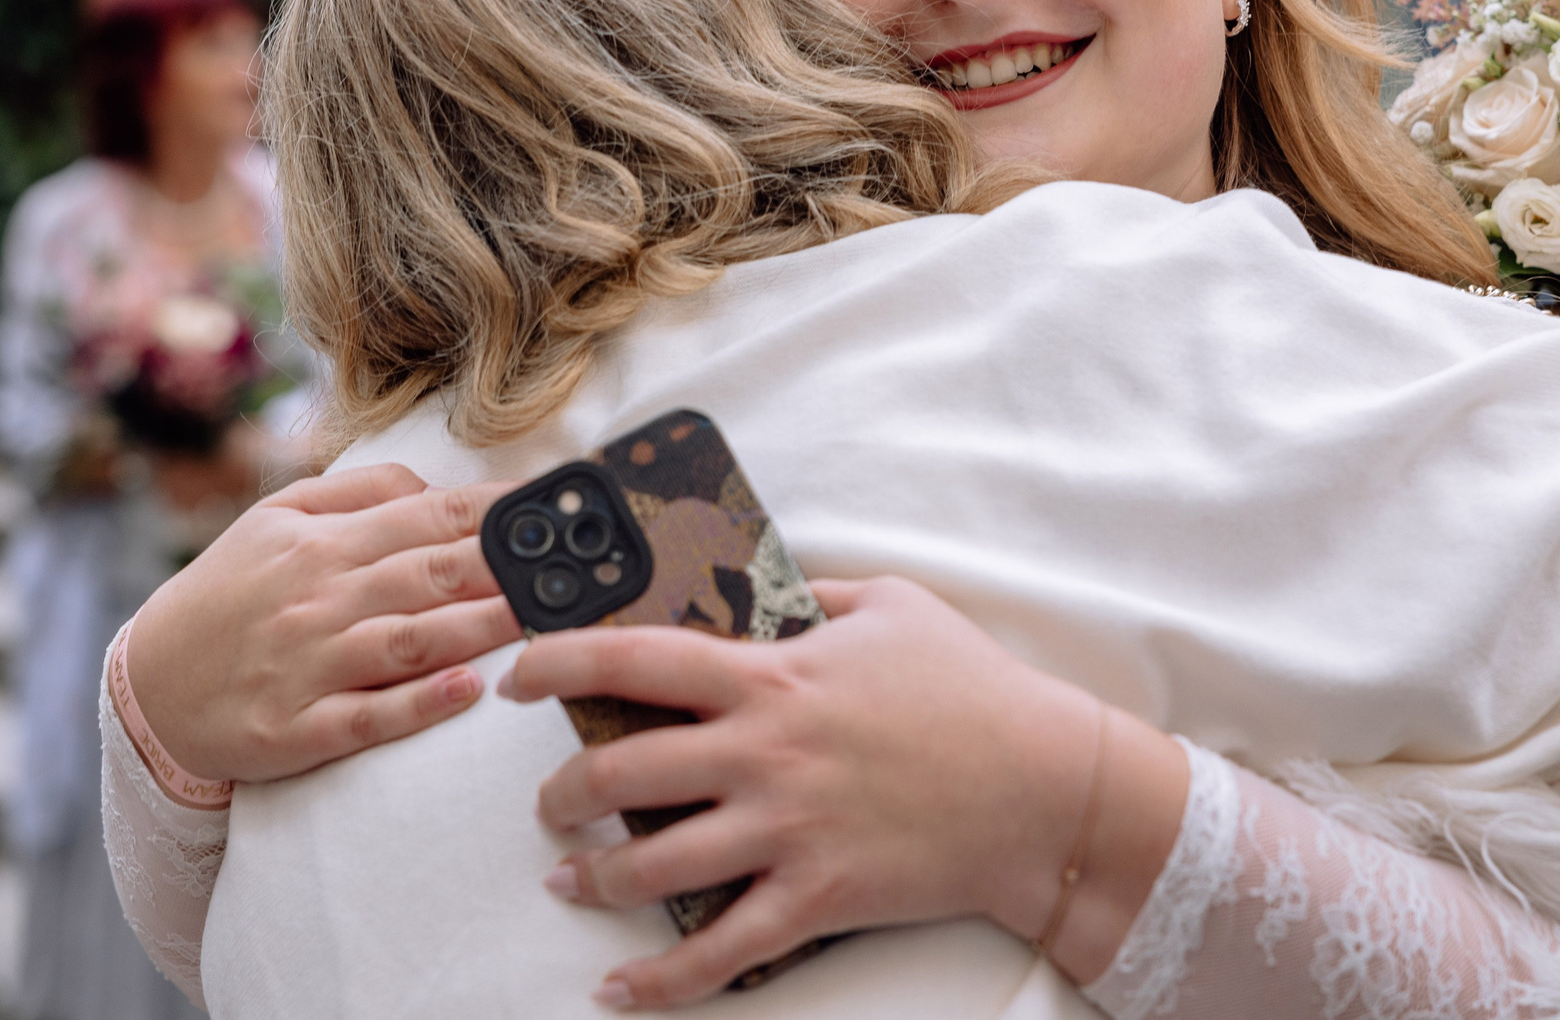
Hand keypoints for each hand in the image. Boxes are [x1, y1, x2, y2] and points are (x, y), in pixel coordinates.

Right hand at [127, 464, 524, 783]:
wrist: (147, 686)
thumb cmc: (229, 594)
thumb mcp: (275, 520)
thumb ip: (358, 494)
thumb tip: (435, 487)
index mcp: (320, 543)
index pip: (427, 516)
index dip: (496, 510)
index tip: (554, 506)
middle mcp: (318, 599)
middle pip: (429, 575)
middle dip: (505, 566)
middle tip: (571, 564)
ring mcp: (308, 668)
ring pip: (410, 642)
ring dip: (480, 628)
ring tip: (542, 618)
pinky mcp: (296, 731)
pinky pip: (368, 717)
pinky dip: (419, 705)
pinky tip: (469, 691)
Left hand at [506, 577, 1188, 1008]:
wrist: (1044, 787)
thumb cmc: (970, 689)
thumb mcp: (891, 604)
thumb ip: (812, 592)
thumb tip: (758, 581)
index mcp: (774, 674)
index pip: (635, 657)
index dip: (557, 661)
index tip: (516, 674)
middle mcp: (764, 753)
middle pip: (621, 772)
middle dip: (562, 792)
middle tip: (551, 801)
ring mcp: (787, 830)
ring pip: (651, 863)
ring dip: (591, 876)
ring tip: (568, 878)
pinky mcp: (816, 898)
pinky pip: (718, 950)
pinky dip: (657, 979)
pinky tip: (618, 986)